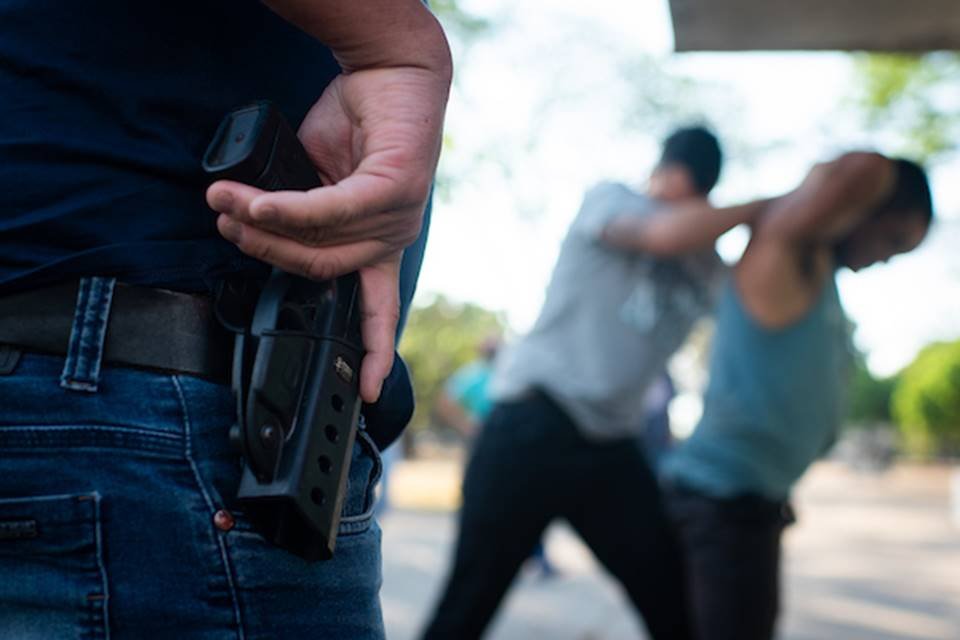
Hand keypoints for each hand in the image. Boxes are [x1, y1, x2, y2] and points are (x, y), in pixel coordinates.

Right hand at [207, 62, 450, 402]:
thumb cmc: (356, 125)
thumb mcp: (320, 180)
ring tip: (224, 201)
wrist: (390, 73)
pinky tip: (253, 200)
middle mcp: (393, 238)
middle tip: (225, 222)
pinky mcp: (392, 188)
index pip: (378, 310)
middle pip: (318, 270)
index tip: (364, 391)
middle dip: (263, 252)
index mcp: (381, 245)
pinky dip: (285, 208)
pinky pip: (327, 211)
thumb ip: (300, 213)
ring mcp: (397, 216)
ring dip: (260, 224)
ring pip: (316, 242)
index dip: (370, 352)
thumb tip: (259, 228)